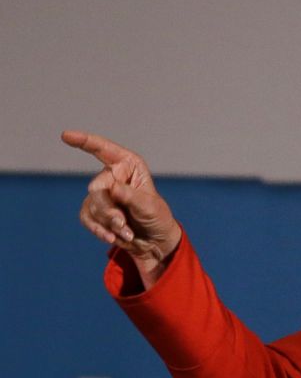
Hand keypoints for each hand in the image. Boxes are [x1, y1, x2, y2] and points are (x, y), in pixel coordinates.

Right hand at [63, 130, 181, 287]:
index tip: (66, 135)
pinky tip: (111, 237)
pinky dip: (99, 229)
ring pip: (92, 205)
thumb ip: (131, 196)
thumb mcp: (149, 207)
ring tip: (127, 232)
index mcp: (129, 166)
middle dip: (109, 210)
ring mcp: (102, 193)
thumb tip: (112, 188)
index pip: (104, 149)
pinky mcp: (94, 210)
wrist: (154, 242)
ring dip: (108, 222)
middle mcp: (113, 176)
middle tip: (123, 223)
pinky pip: (86, 217)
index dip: (85, 141)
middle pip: (97, 188)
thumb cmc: (157, 218)